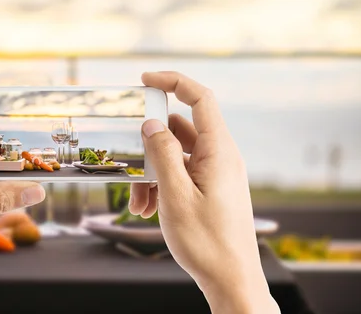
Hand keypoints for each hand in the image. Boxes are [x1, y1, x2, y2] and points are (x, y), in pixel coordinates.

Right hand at [129, 72, 278, 313]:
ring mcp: (215, 173)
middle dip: (149, 148)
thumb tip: (152, 124)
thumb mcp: (176, 195)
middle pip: (179, 130)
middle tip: (130, 167)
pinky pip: (180, 174)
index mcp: (219, 151)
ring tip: (138, 203)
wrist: (230, 280)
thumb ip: (163, 154)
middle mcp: (220, 157)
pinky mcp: (209, 188)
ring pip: (175, 155)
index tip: (145, 80)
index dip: (173, 82)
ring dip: (151, 173)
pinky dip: (160, 185)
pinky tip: (148, 209)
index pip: (200, 99)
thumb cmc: (208, 242)